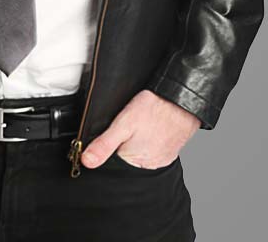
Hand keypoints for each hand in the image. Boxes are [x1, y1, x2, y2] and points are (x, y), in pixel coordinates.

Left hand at [80, 89, 200, 168]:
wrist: (181, 100)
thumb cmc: (154, 109)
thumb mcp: (123, 123)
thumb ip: (104, 144)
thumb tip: (86, 161)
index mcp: (134, 163)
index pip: (114, 162)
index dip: (109, 148)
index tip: (113, 134)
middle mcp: (149, 166)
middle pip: (127, 158)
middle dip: (124, 145)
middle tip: (129, 127)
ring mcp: (162, 160)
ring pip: (141, 154)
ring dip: (137, 143)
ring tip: (141, 126)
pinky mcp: (170, 153)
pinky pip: (154, 151)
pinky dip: (150, 141)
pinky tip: (150, 129)